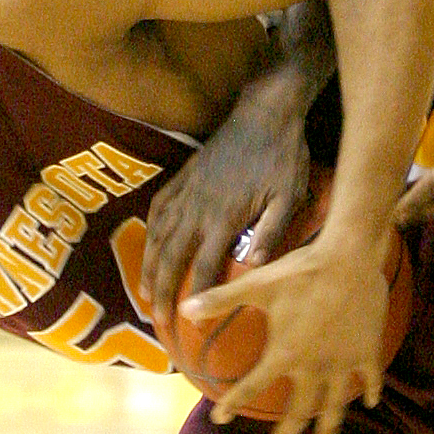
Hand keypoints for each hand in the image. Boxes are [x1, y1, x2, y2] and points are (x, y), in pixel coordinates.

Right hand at [143, 87, 314, 339]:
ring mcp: (186, 190)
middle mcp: (197, 207)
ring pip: (157, 236)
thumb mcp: (288, 196)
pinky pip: (158, 208)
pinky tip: (148, 247)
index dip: (196, 297)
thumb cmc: (283, 155)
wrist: (264, 111)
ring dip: (148, 268)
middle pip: (171, 258)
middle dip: (161, 293)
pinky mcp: (182, 176)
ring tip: (145, 294)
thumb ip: (271, 232)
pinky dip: (149, 231)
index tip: (191, 323)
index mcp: (224, 217)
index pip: (204, 267)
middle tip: (159, 323)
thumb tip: (255, 266)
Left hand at [182, 232, 390, 433]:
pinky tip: (371, 403)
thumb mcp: (257, 284)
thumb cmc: (301, 271)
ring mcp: (344, 362)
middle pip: (298, 411)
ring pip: (335, 406)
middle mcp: (314, 366)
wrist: (351, 258)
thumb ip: (220, 299)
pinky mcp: (368, 352)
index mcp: (284, 353)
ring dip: (328, 430)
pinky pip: (370, 378)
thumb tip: (183, 309)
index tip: (220, 419)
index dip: (234, 402)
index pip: (253, 386)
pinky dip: (371, 391)